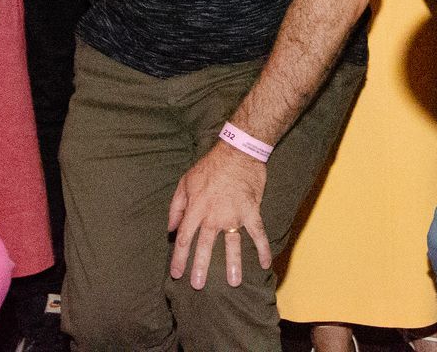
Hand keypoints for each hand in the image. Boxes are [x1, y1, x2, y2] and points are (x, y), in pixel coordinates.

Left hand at [168, 141, 270, 289]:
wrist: (238, 151)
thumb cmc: (210, 166)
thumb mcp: (185, 182)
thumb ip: (176, 207)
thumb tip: (171, 230)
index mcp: (196, 209)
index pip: (185, 239)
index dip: (179, 258)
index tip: (176, 274)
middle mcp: (213, 216)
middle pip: (205, 247)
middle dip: (201, 268)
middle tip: (198, 286)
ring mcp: (234, 215)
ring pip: (232, 245)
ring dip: (233, 265)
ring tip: (234, 283)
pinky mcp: (251, 211)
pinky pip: (258, 233)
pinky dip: (262, 248)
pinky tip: (265, 263)